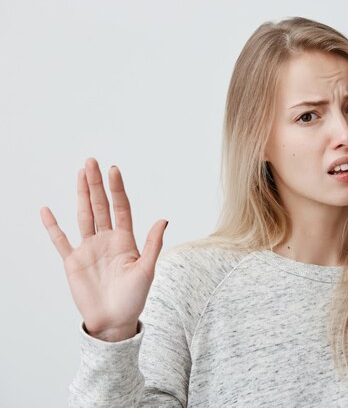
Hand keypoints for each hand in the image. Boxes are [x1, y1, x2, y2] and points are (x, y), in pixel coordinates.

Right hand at [40, 158, 167, 341]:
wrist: (114, 322)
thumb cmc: (134, 298)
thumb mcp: (147, 270)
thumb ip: (153, 244)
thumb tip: (164, 219)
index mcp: (125, 241)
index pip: (121, 208)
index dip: (117, 189)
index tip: (113, 169)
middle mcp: (106, 240)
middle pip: (100, 206)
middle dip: (96, 184)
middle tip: (91, 162)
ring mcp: (89, 249)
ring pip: (83, 216)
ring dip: (81, 195)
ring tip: (79, 174)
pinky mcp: (73, 262)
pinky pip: (60, 241)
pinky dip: (53, 226)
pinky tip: (47, 210)